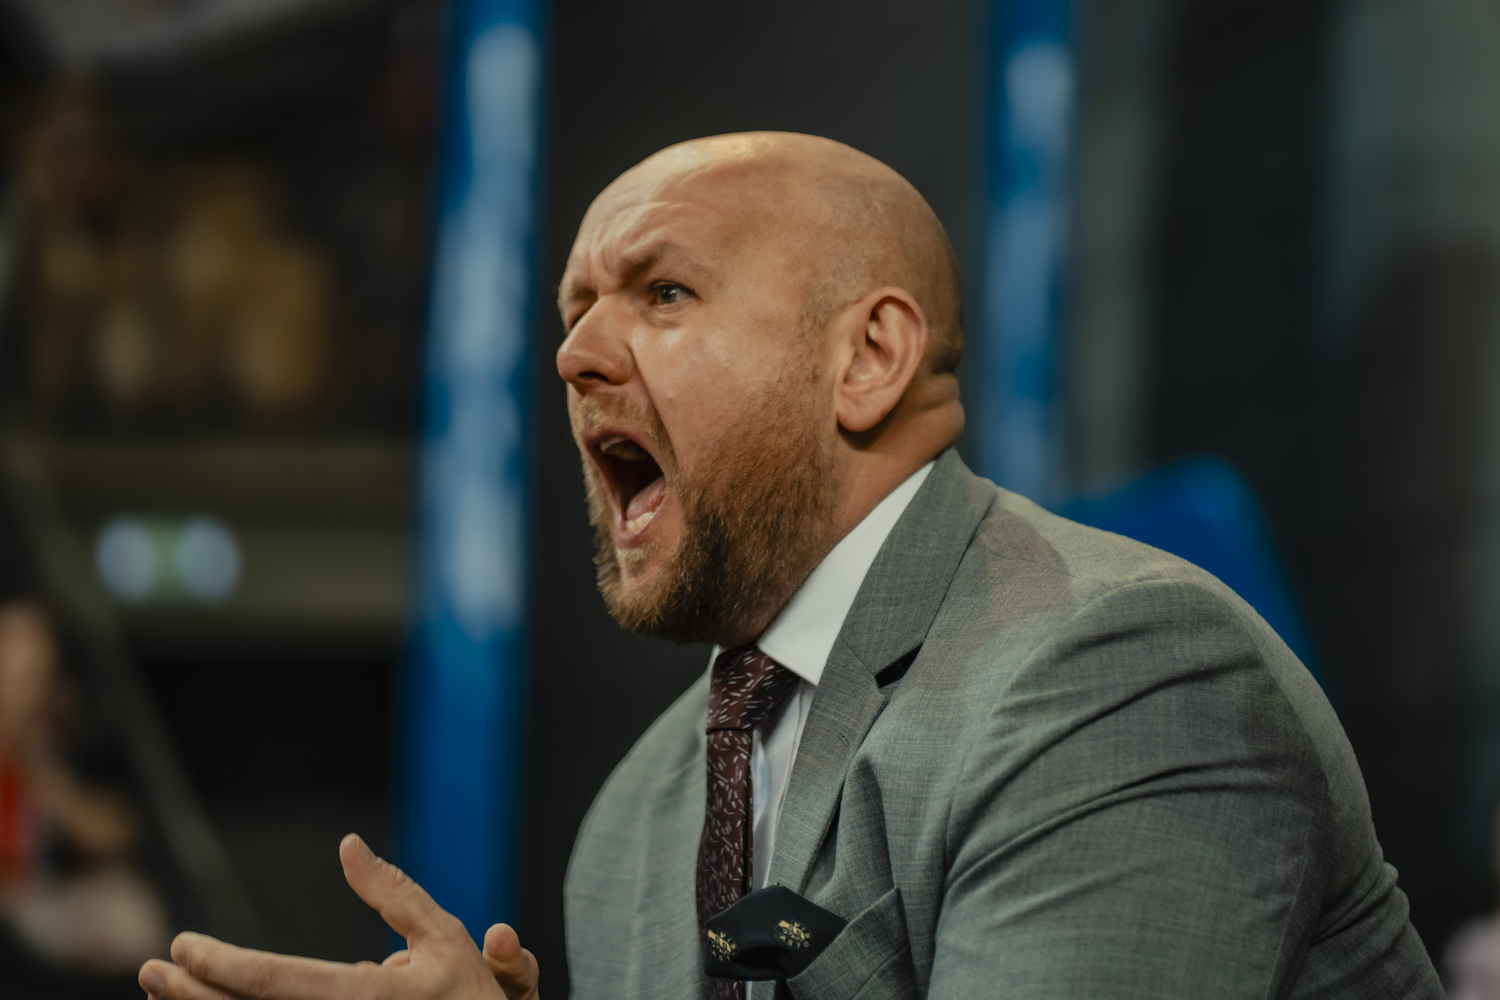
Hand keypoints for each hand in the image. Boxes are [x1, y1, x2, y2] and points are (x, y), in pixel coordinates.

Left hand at [138, 834, 539, 999]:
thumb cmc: (468, 997)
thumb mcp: (444, 935)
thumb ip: (392, 890)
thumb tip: (347, 844)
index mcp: (366, 998)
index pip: (273, 981)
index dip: (218, 964)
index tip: (181, 944)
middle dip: (187, 995)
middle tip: (149, 969)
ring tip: (162, 991)